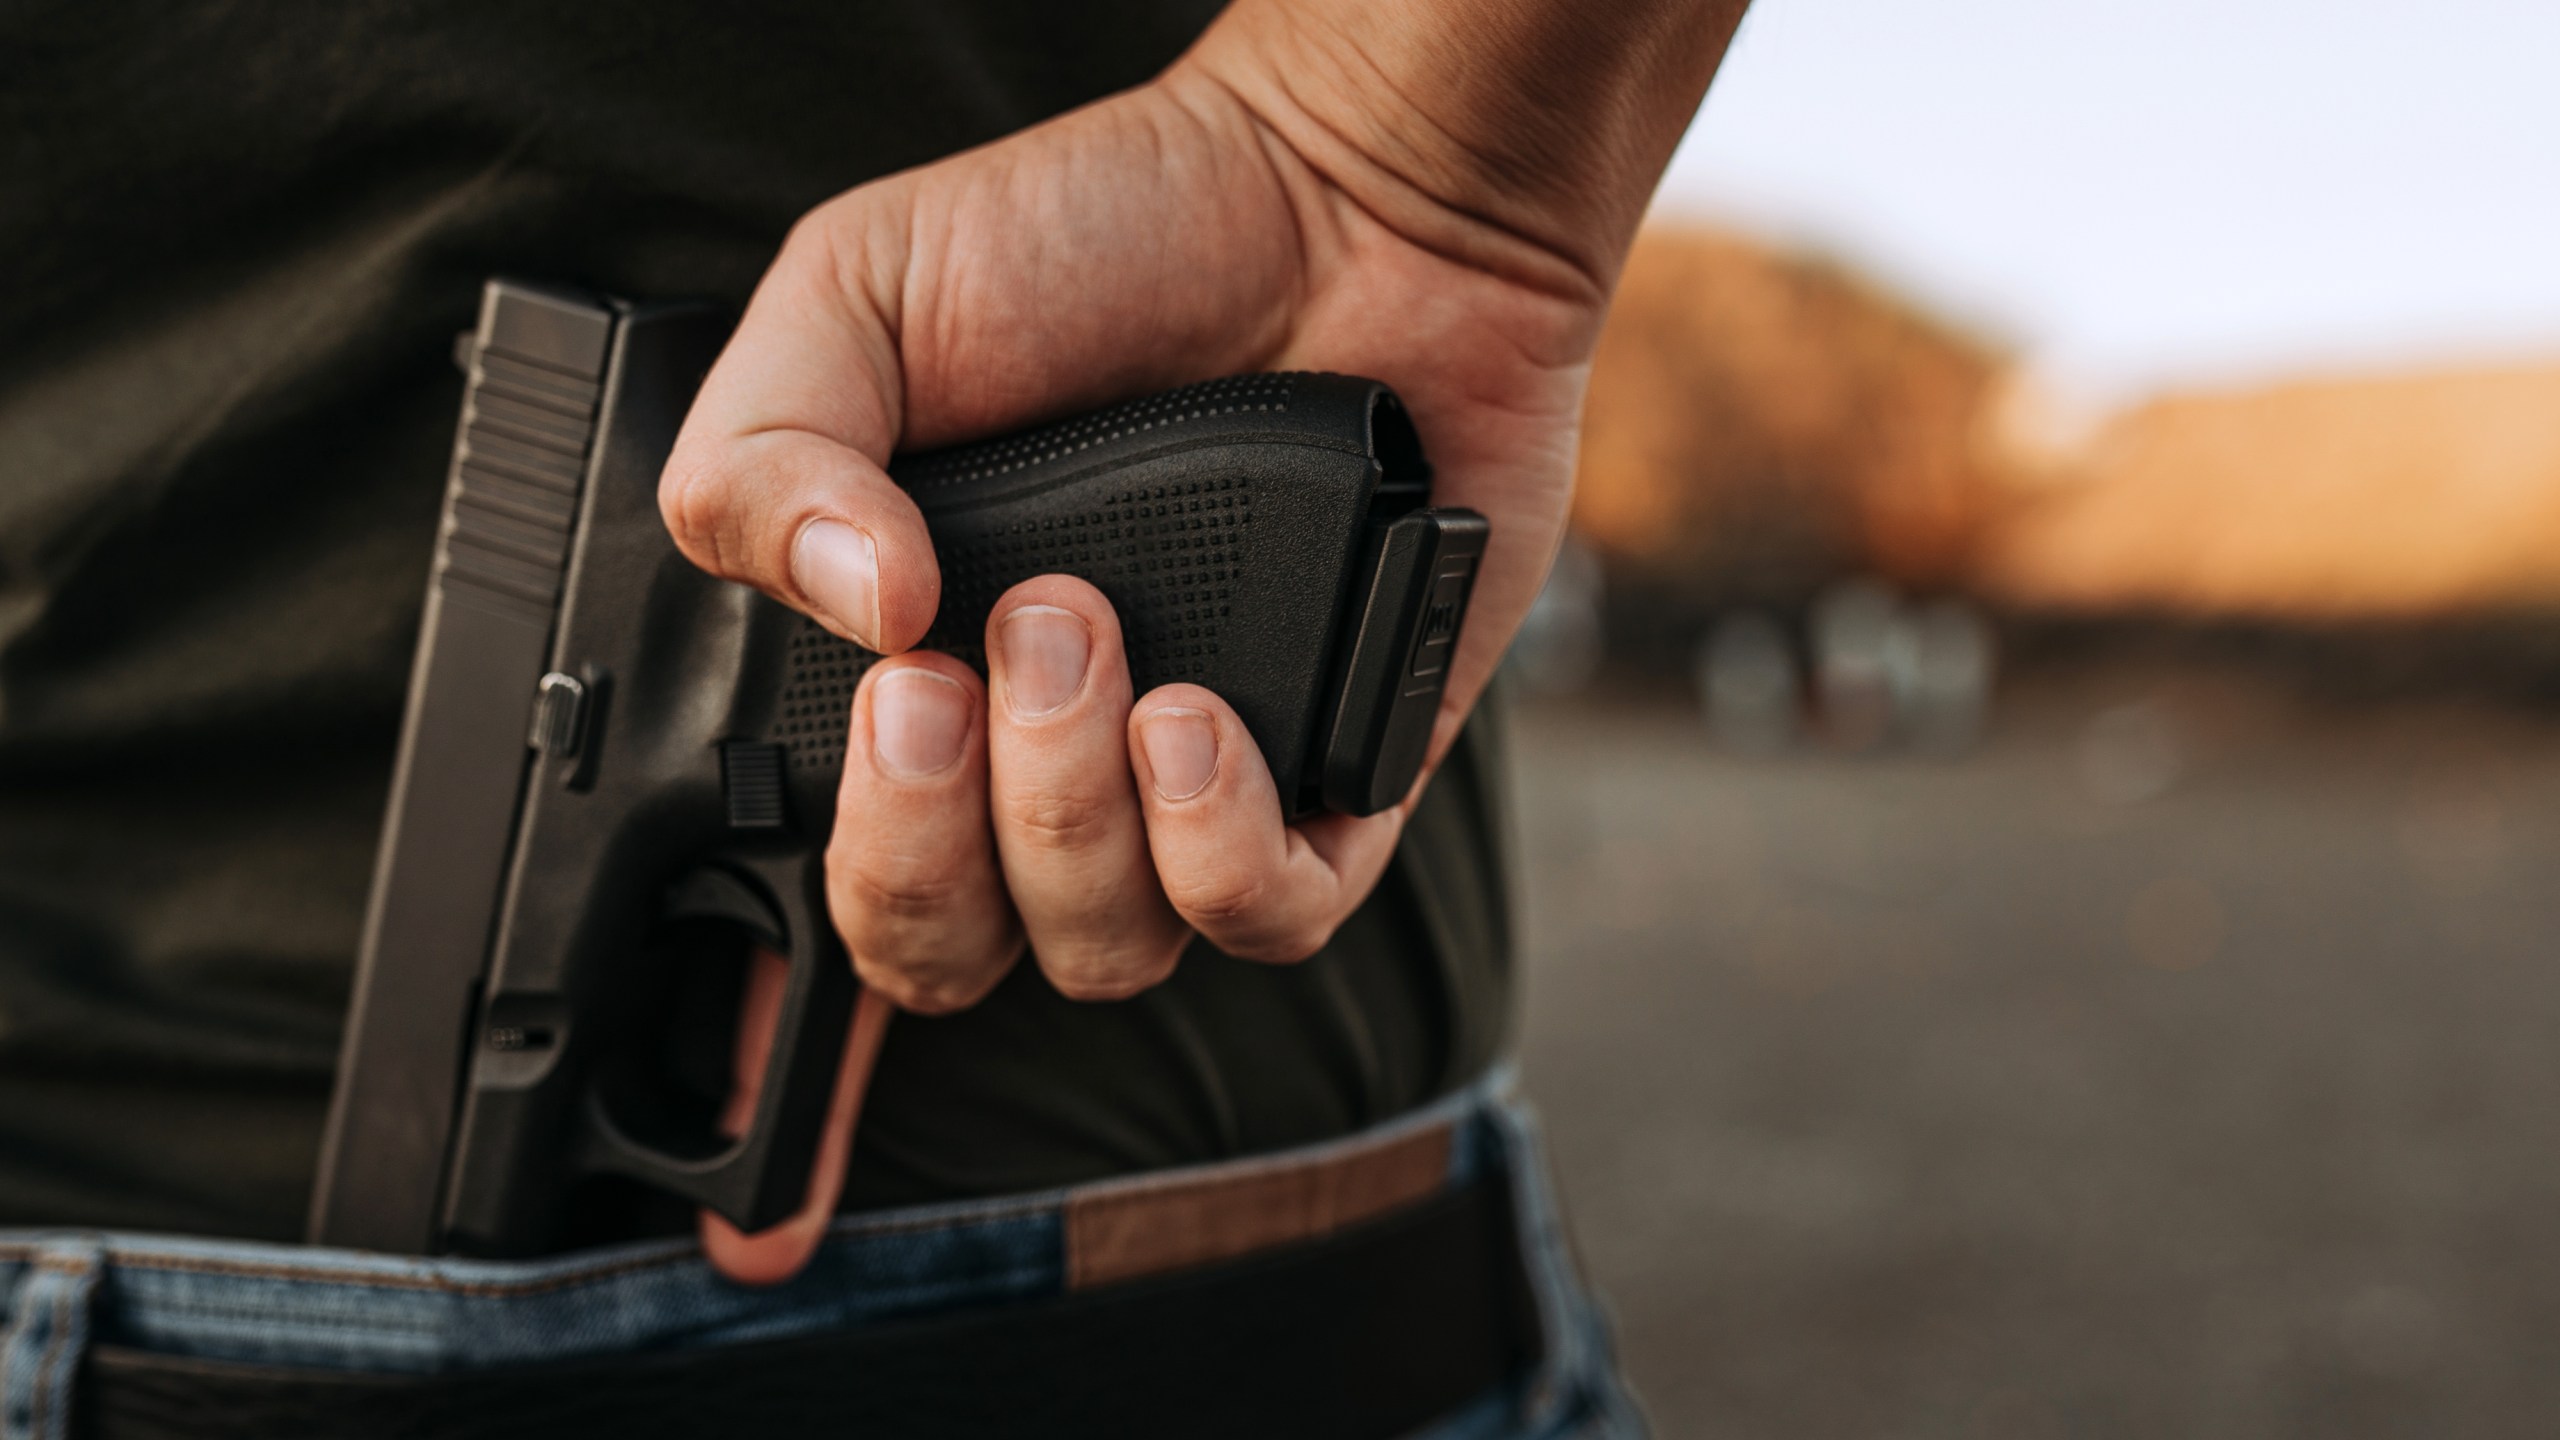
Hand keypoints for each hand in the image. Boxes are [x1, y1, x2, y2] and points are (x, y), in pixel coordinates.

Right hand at [666, 0, 1747, 1280]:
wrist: (1346, 193)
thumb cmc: (1105, 233)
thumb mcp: (863, 297)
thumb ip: (771, 454)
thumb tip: (848, 615)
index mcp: (907, 681)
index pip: (815, 916)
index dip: (776, 1078)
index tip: (744, 1202)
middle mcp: (1037, 763)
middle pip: (934, 961)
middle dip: (912, 852)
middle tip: (945, 674)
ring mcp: (1186, 784)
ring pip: (1094, 956)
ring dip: (1063, 810)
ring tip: (1089, 631)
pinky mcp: (1335, 778)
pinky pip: (1260, 920)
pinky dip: (1207, 842)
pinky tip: (1192, 714)